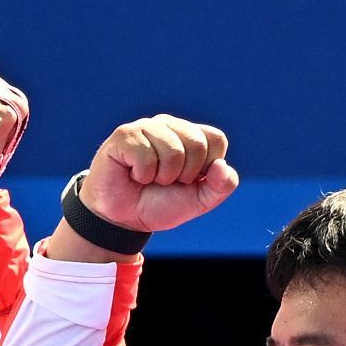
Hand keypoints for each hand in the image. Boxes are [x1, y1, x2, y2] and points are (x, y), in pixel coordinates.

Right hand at [78, 116, 237, 234]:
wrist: (123, 220)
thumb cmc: (159, 204)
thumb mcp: (200, 201)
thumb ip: (222, 186)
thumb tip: (221, 165)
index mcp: (189, 134)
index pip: (216, 140)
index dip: (206, 168)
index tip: (187, 180)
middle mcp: (169, 125)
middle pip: (197, 144)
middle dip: (184, 175)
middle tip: (164, 181)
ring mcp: (146, 127)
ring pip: (173, 151)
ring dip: (161, 177)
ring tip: (148, 178)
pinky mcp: (124, 135)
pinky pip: (146, 156)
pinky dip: (141, 175)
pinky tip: (132, 175)